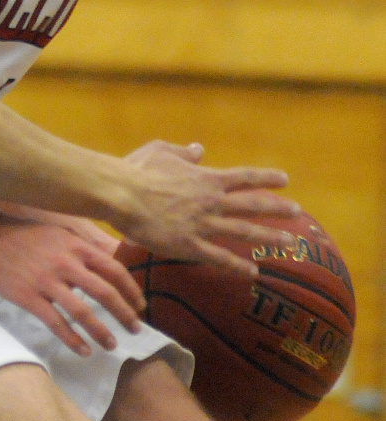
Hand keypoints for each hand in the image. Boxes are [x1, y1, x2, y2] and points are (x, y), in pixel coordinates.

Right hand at [0, 214, 144, 356]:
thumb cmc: (25, 236)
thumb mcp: (58, 233)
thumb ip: (82, 248)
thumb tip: (109, 265)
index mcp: (75, 246)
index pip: (113, 269)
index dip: (131, 290)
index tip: (140, 306)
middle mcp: (65, 262)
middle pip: (104, 292)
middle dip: (125, 314)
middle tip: (135, 330)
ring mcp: (46, 281)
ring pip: (82, 312)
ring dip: (101, 332)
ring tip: (111, 345)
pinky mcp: (29, 297)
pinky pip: (56, 323)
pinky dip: (73, 339)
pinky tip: (83, 350)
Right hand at [122, 140, 299, 277]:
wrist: (121, 194)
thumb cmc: (137, 169)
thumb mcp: (161, 150)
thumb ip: (183, 151)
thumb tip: (199, 148)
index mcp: (206, 178)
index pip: (244, 177)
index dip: (266, 178)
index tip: (284, 179)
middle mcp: (211, 201)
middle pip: (253, 205)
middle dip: (278, 208)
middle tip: (298, 211)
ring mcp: (203, 225)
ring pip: (244, 231)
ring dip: (269, 237)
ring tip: (290, 242)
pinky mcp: (189, 245)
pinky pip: (220, 258)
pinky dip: (238, 266)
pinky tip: (253, 272)